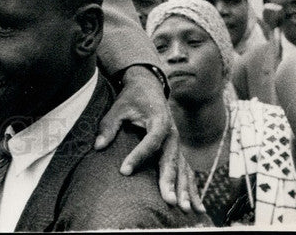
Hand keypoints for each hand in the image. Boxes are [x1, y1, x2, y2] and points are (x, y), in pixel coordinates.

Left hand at [95, 66, 203, 213]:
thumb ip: (109, 125)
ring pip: (182, 168)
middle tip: (169, 201)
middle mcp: (172, 134)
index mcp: (159, 121)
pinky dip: (192, 188)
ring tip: (186, 209)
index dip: (138, 156)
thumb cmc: (132, 98)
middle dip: (170, 181)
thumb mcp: (119, 106)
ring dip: (185, 189)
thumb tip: (98, 146)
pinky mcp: (177, 150)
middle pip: (171, 159)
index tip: (124, 171)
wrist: (149, 86)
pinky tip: (197, 207)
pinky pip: (186, 171)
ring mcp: (177, 143)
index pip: (150, 142)